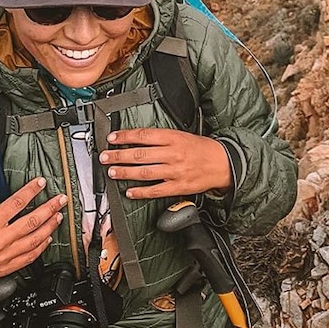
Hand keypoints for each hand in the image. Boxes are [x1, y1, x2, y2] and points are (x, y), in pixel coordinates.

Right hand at [0, 173, 66, 287]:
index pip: (17, 202)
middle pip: (32, 221)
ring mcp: (5, 254)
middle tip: (61, 200)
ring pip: (35, 239)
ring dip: (50, 226)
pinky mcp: (7, 267)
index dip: (31, 190)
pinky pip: (30, 257)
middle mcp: (0, 239)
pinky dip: (41, 247)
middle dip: (50, 208)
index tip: (41, 182)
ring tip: (59, 216)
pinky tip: (48, 238)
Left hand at [100, 128, 232, 199]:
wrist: (222, 163)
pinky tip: (130, 191)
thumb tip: (137, 140)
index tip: (112, 138)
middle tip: (105, 156)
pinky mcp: (178, 186)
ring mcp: (175, 171)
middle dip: (119, 155)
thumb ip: (161, 138)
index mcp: (174, 138)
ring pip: (145, 172)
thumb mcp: (182, 135)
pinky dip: (141, 192)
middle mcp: (173, 154)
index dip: (125, 136)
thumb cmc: (201, 148)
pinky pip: (156, 190)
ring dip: (126, 172)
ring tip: (112, 171)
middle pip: (141, 154)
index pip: (144, 135)